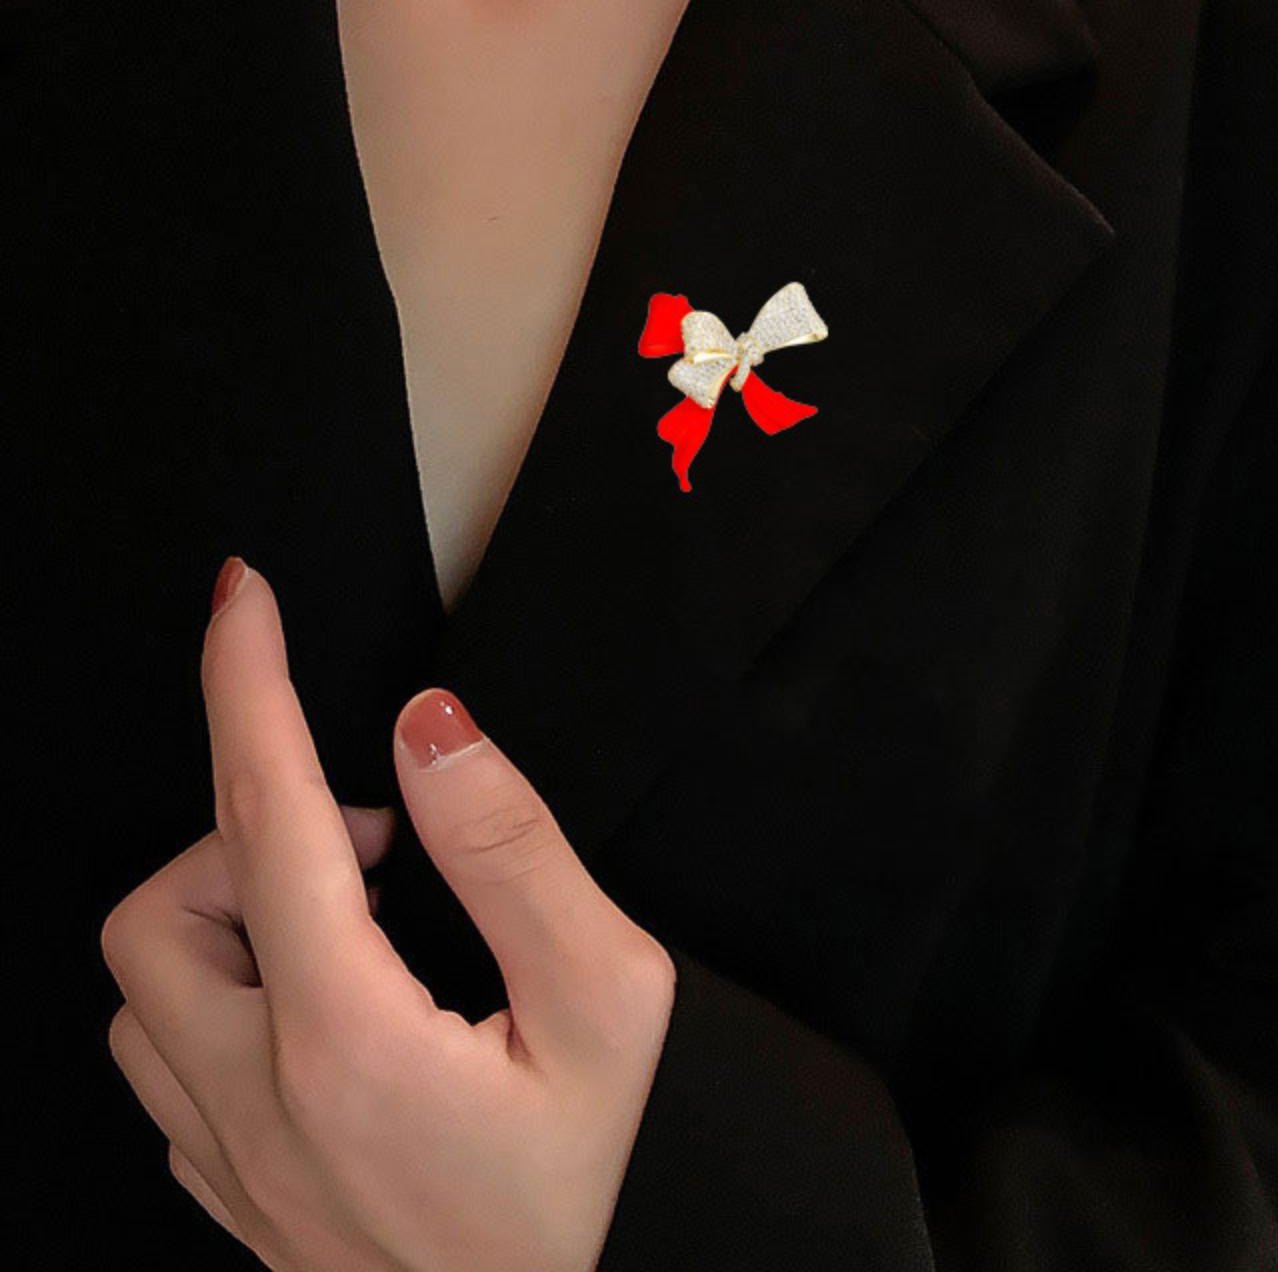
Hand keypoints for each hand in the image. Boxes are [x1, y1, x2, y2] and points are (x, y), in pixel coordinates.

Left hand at [100, 558, 675, 1270]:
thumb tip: (429, 733)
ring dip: (234, 908)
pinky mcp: (232, 1196)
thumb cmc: (590, 1189)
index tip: (240, 599)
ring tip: (351, 917)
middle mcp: (258, 1098)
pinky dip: (223, 987)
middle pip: (171, 894)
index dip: (247, 683)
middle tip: (384, 832)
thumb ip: (514, 851)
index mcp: (349, 1036)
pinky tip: (313, 998)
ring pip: (151, 981)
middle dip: (261, 815)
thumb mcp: (609, 1002)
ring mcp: (231, 1160)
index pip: (266, 814)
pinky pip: (168, 1061)